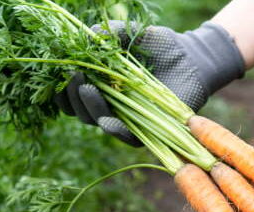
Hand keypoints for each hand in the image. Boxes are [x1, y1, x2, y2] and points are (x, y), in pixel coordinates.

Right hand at [56, 21, 243, 144]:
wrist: (192, 59)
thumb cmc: (159, 46)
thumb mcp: (132, 33)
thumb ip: (110, 33)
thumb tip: (90, 34)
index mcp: (100, 86)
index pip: (71, 96)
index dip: (61, 89)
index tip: (62, 72)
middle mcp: (109, 106)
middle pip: (80, 111)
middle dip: (74, 96)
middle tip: (77, 78)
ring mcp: (127, 120)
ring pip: (99, 122)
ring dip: (90, 108)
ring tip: (88, 89)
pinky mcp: (147, 131)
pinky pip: (127, 137)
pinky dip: (116, 129)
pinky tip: (108, 119)